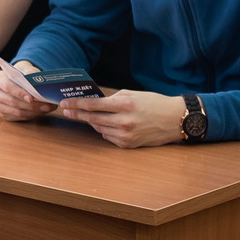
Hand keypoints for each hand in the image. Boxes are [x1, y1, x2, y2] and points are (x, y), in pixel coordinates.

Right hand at [0, 65, 57, 120]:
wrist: (18, 81)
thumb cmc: (22, 75)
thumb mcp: (26, 69)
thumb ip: (30, 72)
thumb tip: (33, 77)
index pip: (7, 87)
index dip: (19, 93)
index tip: (32, 98)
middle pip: (12, 101)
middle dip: (31, 105)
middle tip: (47, 105)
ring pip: (16, 112)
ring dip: (34, 112)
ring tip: (47, 108)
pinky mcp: (3, 114)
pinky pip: (18, 118)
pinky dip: (31, 115)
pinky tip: (40, 111)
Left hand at [58, 90, 184, 147]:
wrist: (175, 120)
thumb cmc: (153, 103)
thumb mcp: (132, 95)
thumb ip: (111, 99)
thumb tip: (93, 102)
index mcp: (124, 105)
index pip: (92, 105)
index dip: (76, 104)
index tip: (64, 103)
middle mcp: (123, 122)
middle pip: (92, 118)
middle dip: (77, 114)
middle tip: (66, 110)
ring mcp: (125, 135)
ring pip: (98, 128)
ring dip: (91, 121)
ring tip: (86, 115)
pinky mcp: (128, 145)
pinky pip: (108, 136)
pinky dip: (104, 129)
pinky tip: (107, 124)